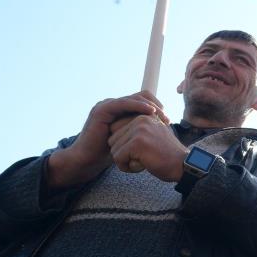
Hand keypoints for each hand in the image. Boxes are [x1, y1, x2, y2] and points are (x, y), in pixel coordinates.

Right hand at [47, 92, 167, 188]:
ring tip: (161, 115)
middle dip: (156, 105)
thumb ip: (140, 131)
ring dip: (150, 105)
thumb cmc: (109, 153)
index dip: (157, 107)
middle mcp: (114, 104)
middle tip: (167, 118)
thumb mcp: (130, 139)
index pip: (142, 100)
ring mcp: (107, 105)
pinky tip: (150, 111)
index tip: (167, 119)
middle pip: (140, 96)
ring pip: (134, 98)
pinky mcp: (102, 109)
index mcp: (120, 110)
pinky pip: (123, 103)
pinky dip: (138, 106)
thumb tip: (160, 130)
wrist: (88, 160)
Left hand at [107, 113, 187, 180]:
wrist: (183, 165)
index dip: (124, 145)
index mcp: (143, 115)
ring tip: (144, 161)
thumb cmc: (167, 154)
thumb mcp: (152, 134)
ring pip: (114, 150)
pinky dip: (127, 167)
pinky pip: (118, 158)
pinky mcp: (137, 143)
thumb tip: (113, 128)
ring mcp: (138, 130)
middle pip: (112, 140)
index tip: (141, 151)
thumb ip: (137, 129)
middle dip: (123, 154)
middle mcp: (140, 119)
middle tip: (143, 158)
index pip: (115, 129)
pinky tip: (142, 166)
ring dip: (125, 161)